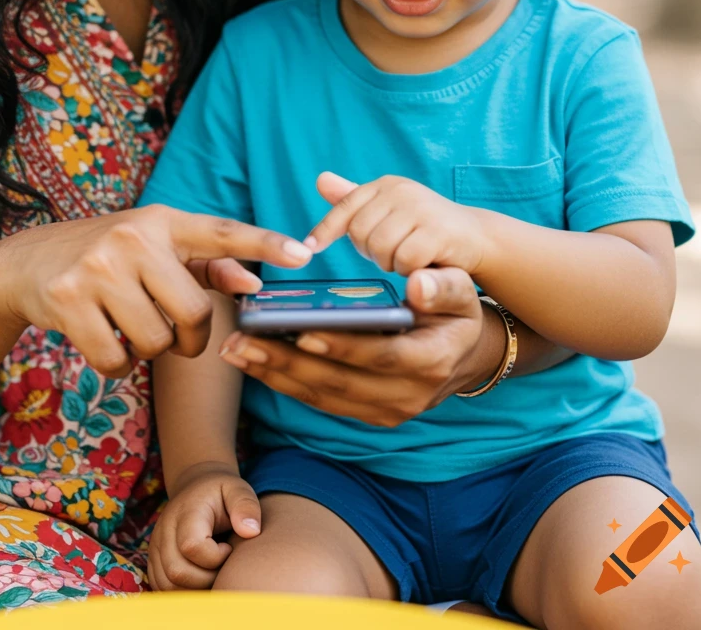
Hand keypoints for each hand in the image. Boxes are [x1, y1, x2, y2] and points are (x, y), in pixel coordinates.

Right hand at [0, 204, 310, 376]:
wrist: (25, 263)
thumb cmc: (106, 256)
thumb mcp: (155, 248)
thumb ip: (207, 265)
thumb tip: (253, 282)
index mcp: (162, 220)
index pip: (222, 232)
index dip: (264, 244)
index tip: (302, 253)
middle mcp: (133, 237)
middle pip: (193, 313)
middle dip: (189, 337)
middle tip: (173, 332)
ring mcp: (98, 268)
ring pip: (156, 342)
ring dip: (148, 350)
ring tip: (127, 325)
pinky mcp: (68, 301)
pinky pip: (117, 361)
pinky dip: (116, 364)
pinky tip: (102, 338)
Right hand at [147, 463, 260, 590]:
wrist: (196, 490)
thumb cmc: (221, 494)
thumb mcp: (237, 490)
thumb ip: (246, 505)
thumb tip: (251, 532)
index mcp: (186, 511)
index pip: (191, 546)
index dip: (215, 557)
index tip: (228, 547)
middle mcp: (164, 529)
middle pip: (177, 571)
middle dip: (206, 579)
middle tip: (222, 565)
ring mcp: (155, 546)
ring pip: (168, 586)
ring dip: (195, 589)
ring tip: (212, 571)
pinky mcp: (153, 561)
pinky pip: (163, 589)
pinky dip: (184, 592)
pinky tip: (201, 578)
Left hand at [220, 265, 504, 425]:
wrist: (465, 354)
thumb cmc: (454, 311)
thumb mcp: (460, 292)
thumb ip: (442, 286)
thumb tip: (418, 284)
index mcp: (431, 360)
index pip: (380, 355)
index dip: (341, 345)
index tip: (302, 330)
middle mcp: (408, 395)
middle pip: (340, 382)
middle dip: (287, 361)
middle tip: (242, 340)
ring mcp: (387, 411)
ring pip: (324, 396)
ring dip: (276, 374)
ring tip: (236, 349)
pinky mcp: (369, 415)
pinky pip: (322, 401)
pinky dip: (286, 382)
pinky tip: (254, 362)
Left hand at [306, 170, 485, 274]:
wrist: (476, 237)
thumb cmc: (425, 227)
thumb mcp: (389, 210)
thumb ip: (355, 199)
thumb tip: (320, 179)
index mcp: (386, 184)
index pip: (345, 206)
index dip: (325, 230)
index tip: (309, 249)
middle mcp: (401, 190)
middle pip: (359, 233)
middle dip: (371, 252)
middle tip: (393, 253)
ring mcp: (420, 208)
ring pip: (380, 248)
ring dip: (391, 262)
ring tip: (408, 257)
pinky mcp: (437, 230)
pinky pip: (405, 259)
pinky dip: (410, 269)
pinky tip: (422, 264)